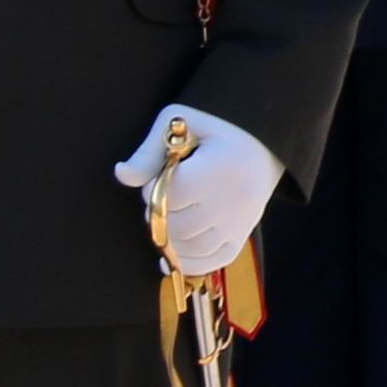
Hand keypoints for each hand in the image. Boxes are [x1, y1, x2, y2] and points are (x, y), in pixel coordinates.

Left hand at [113, 104, 282, 274]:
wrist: (265, 143)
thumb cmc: (218, 127)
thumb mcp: (181, 122)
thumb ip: (150, 151)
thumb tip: (122, 175)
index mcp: (219, 169)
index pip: (172, 195)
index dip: (153, 189)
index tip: (157, 178)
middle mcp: (234, 201)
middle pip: (179, 226)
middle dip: (159, 215)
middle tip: (159, 199)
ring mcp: (240, 223)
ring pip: (192, 247)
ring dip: (169, 239)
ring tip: (168, 218)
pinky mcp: (242, 236)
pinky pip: (213, 261)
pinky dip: (189, 263)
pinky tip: (171, 255)